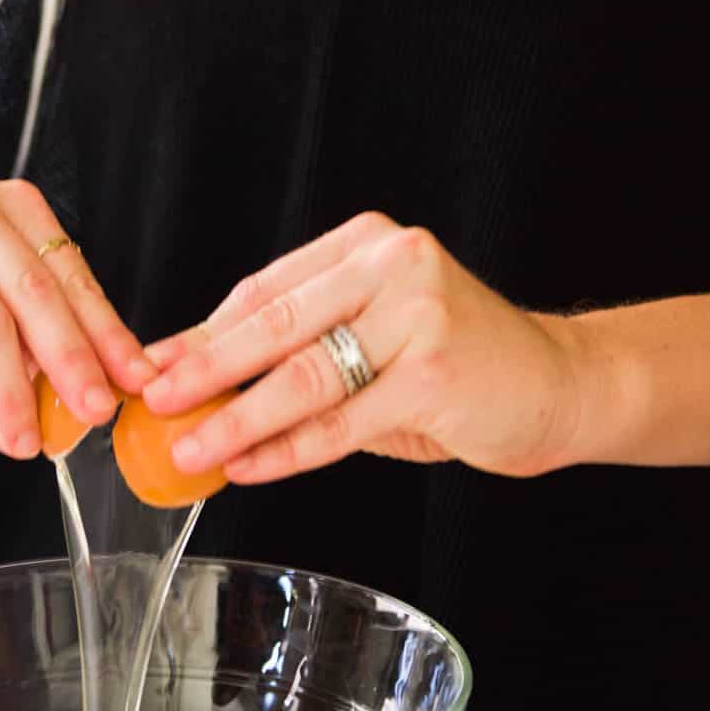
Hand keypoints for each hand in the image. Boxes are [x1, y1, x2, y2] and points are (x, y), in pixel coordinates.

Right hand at [0, 169, 156, 457]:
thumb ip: (32, 330)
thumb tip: (97, 393)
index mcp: (10, 204)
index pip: (70, 273)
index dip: (108, 331)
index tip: (139, 381)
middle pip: (36, 293)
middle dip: (75, 361)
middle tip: (98, 414)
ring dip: (17, 391)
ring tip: (35, 440)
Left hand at [139, 213, 586, 483]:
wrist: (557, 385)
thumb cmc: (453, 364)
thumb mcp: (374, 334)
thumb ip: (298, 345)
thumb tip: (196, 375)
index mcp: (369, 244)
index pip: (265, 289)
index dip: (203, 332)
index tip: (152, 365)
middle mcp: (394, 266)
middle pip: (274, 324)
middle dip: (204, 369)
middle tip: (152, 401)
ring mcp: (419, 318)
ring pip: (303, 377)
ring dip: (236, 417)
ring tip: (188, 447)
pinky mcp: (434, 378)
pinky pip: (341, 423)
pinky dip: (286, 449)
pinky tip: (246, 465)